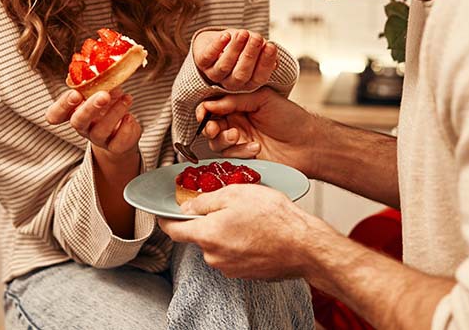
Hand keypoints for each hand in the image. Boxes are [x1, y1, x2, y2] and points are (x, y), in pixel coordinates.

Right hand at [46, 88, 140, 158]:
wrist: (123, 132)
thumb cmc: (107, 107)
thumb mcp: (102, 92)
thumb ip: (101, 84)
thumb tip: (107, 71)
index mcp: (73, 111)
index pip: (56, 114)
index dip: (62, 106)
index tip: (75, 94)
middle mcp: (83, 126)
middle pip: (78, 121)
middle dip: (89, 108)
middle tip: (104, 95)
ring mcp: (97, 139)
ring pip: (100, 130)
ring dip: (115, 112)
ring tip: (126, 98)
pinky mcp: (114, 147)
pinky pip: (117, 142)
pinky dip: (126, 128)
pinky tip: (130, 117)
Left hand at [159, 184, 333, 279]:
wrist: (304, 246)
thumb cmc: (275, 218)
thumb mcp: (236, 194)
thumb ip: (205, 201)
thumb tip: (187, 207)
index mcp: (207, 235)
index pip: (173, 230)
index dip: (166, 219)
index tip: (164, 213)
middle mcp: (214, 256)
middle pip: (199, 236)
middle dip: (208, 221)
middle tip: (229, 205)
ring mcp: (229, 268)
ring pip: (217, 245)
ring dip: (226, 232)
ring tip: (250, 219)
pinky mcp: (244, 274)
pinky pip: (233, 255)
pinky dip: (240, 243)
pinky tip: (257, 232)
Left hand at [192, 29, 278, 90]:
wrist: (217, 41)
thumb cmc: (240, 47)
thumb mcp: (256, 50)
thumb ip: (265, 54)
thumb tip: (276, 62)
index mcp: (247, 83)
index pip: (259, 77)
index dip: (265, 62)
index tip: (271, 45)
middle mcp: (230, 82)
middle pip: (241, 74)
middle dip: (250, 55)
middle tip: (257, 38)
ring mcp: (214, 74)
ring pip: (225, 66)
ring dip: (235, 49)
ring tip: (243, 33)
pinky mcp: (201, 62)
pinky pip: (208, 56)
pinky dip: (217, 46)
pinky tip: (226, 35)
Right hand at [198, 88, 323, 175]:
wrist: (308, 143)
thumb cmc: (290, 118)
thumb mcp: (262, 98)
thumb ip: (234, 100)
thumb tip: (209, 104)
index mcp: (240, 106)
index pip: (214, 107)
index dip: (205, 110)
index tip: (203, 114)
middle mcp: (237, 123)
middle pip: (211, 127)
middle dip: (210, 128)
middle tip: (215, 128)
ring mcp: (240, 142)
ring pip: (217, 144)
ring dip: (224, 140)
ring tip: (238, 136)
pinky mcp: (244, 158)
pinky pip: (230, 157)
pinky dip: (239, 152)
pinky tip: (256, 147)